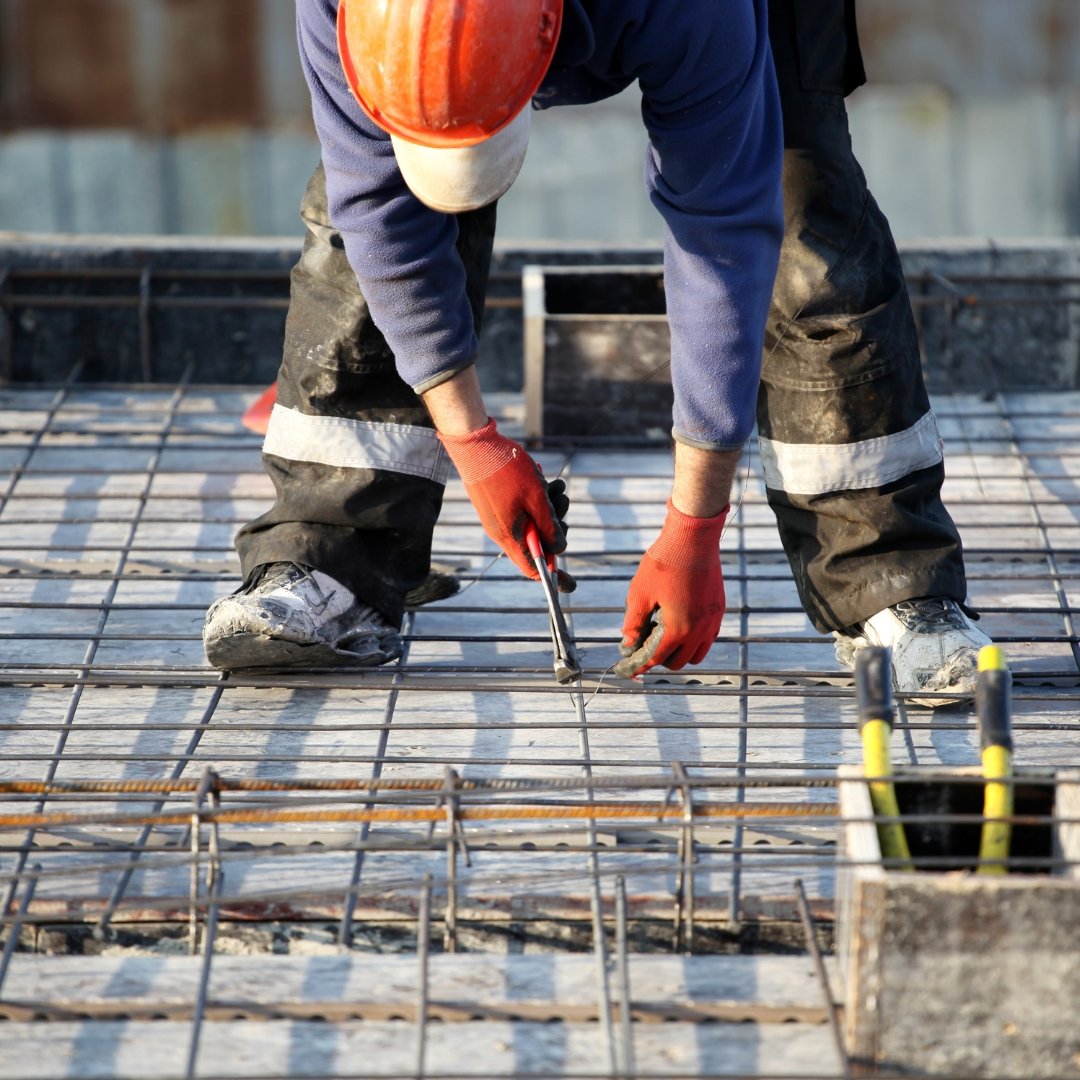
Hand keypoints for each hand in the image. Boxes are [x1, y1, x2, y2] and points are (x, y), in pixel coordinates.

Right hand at [439, 418, 574, 590]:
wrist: (474, 443)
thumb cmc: (506, 470)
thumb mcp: (537, 499)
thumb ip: (549, 527)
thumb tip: (559, 549)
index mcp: (510, 537)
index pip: (533, 569)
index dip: (554, 576)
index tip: (571, 583)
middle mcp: (501, 532)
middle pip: (536, 544)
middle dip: (555, 528)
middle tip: (563, 504)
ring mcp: (497, 518)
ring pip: (531, 523)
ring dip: (548, 508)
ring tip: (557, 486)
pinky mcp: (496, 504)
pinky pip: (522, 509)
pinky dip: (536, 498)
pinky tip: (545, 481)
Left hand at [614, 500, 727, 677]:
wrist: (693, 539)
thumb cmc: (663, 563)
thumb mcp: (640, 593)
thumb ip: (633, 622)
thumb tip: (628, 643)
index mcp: (678, 629)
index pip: (656, 658)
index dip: (639, 665)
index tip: (628, 669)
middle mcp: (699, 630)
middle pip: (678, 662)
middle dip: (659, 659)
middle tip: (644, 645)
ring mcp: (712, 621)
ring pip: (697, 654)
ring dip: (679, 652)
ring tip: (663, 636)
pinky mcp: (718, 610)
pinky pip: (708, 637)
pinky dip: (693, 640)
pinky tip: (679, 624)